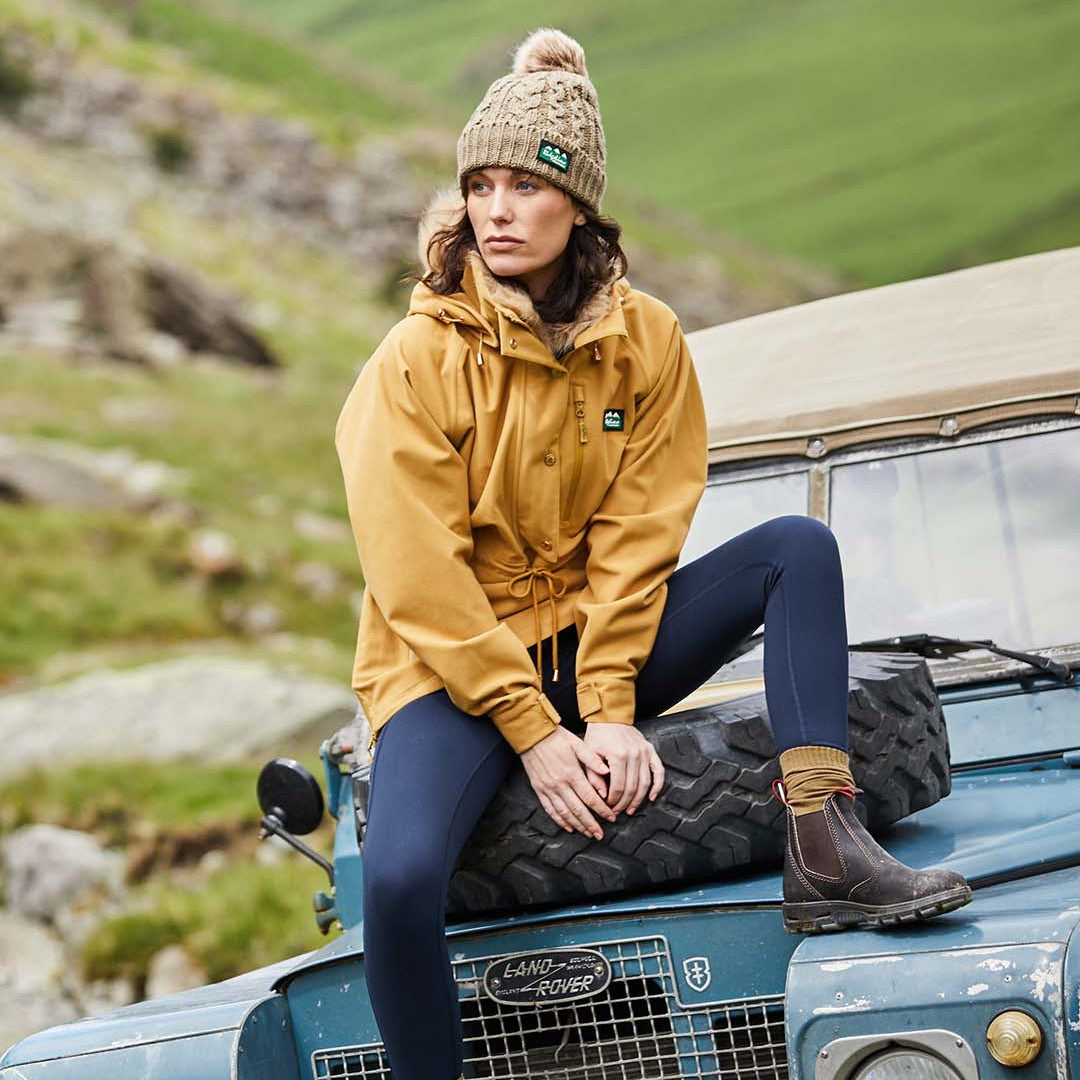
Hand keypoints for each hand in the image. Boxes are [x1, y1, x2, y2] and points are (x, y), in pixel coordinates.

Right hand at [520, 725, 616, 840]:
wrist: (532, 735)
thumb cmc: (556, 737)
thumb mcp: (577, 743)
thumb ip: (592, 759)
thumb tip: (607, 772)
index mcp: (572, 773)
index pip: (590, 798)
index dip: (602, 810)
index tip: (611, 818)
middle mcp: (560, 784)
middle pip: (578, 810)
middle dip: (591, 824)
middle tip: (600, 834)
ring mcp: (548, 788)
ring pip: (564, 813)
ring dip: (577, 825)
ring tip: (587, 834)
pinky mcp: (539, 789)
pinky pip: (550, 809)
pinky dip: (559, 821)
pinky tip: (567, 827)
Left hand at [583, 721, 663, 814]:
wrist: (609, 717)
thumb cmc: (598, 735)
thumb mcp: (589, 755)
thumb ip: (594, 777)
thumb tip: (602, 796)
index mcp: (618, 755)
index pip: (618, 787)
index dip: (613, 800)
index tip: (608, 806)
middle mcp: (633, 754)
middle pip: (632, 788)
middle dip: (624, 803)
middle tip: (618, 811)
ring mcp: (644, 752)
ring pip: (645, 783)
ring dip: (639, 799)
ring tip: (631, 808)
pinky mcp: (650, 750)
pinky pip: (659, 771)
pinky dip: (658, 786)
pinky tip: (652, 796)